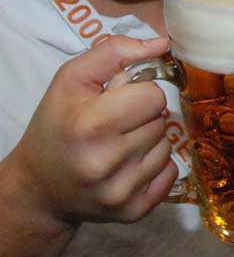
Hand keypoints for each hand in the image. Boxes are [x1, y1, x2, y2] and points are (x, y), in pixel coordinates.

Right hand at [8, 36, 176, 226]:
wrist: (39, 186)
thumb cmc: (57, 126)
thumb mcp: (70, 81)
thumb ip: (113, 53)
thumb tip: (161, 45)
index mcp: (90, 125)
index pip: (154, 95)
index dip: (139, 93)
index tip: (118, 101)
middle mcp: (106, 162)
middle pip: (162, 120)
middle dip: (143, 117)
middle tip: (115, 125)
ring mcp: (120, 191)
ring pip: (168, 146)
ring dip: (150, 141)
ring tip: (119, 146)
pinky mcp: (133, 211)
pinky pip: (171, 174)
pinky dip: (156, 167)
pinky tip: (128, 166)